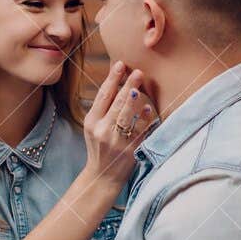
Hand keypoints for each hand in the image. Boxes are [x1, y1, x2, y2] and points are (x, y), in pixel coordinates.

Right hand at [82, 61, 155, 188]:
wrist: (103, 175)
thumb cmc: (100, 146)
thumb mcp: (94, 127)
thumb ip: (103, 108)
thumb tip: (118, 82)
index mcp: (91, 121)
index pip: (103, 96)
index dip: (112, 79)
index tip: (120, 64)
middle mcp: (102, 130)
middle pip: (116, 103)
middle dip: (127, 85)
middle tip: (138, 71)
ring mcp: (116, 141)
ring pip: (126, 115)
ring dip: (135, 99)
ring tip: (141, 84)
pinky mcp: (129, 150)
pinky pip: (139, 131)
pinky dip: (145, 119)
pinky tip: (149, 109)